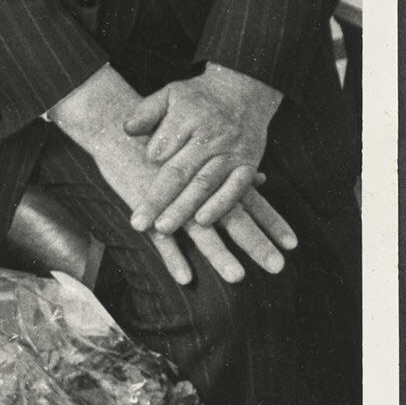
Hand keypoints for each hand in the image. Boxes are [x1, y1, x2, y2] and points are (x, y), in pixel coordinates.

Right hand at [90, 120, 293, 286]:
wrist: (113, 126)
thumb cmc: (158, 137)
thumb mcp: (196, 147)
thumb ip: (230, 168)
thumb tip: (261, 179)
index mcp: (213, 176)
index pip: (251, 203)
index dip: (272, 223)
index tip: (293, 244)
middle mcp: (198, 188)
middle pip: (233, 219)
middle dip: (256, 244)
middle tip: (278, 267)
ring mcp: (172, 199)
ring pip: (201, 230)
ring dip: (219, 255)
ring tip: (238, 276)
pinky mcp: (146, 205)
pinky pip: (160, 236)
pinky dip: (173, 256)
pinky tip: (185, 278)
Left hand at [123, 65, 281, 235]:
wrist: (243, 91)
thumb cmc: (197, 97)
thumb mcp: (169, 94)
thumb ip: (146, 111)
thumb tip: (127, 130)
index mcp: (186, 119)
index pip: (161, 148)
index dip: (147, 163)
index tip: (131, 175)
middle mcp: (209, 138)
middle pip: (179, 172)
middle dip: (158, 200)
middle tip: (139, 223)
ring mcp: (230, 153)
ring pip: (204, 185)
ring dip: (184, 209)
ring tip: (163, 228)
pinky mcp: (248, 166)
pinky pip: (235, 189)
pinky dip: (220, 206)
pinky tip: (202, 222)